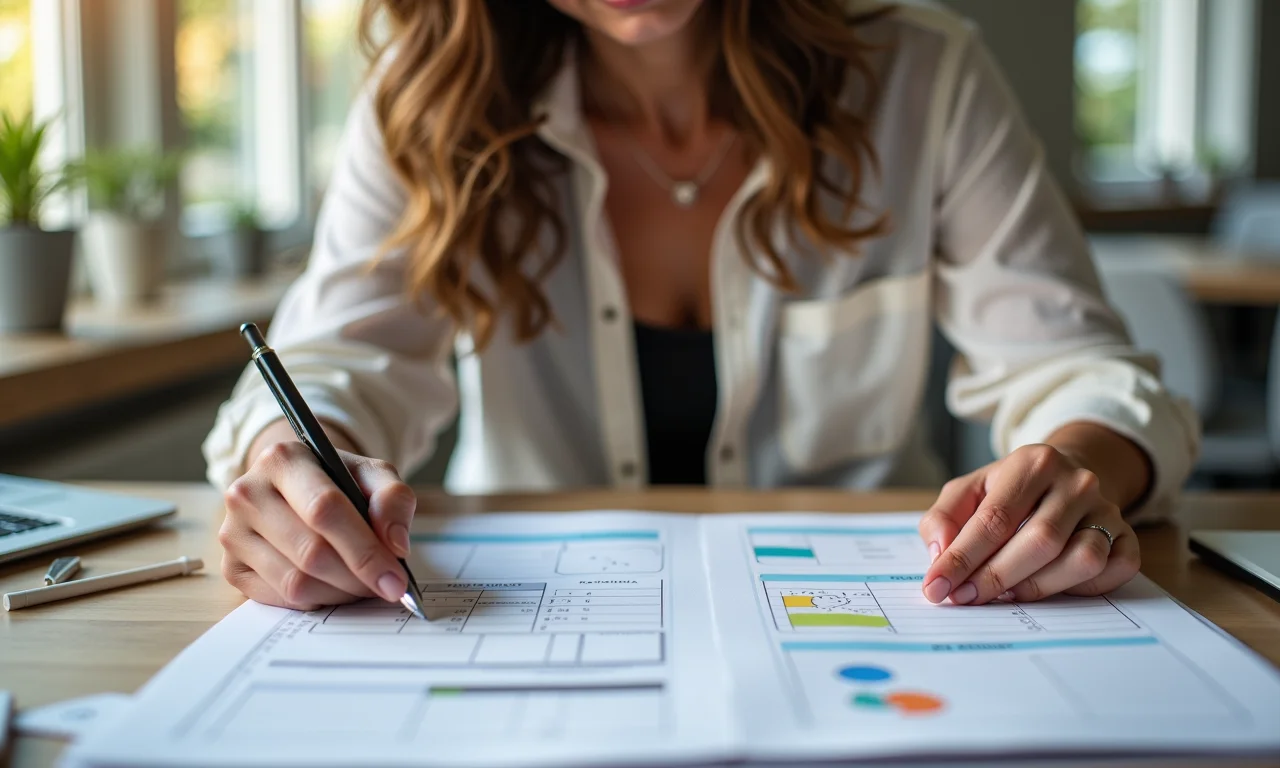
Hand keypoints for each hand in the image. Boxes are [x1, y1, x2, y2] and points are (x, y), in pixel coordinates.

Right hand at [218, 425, 416, 610]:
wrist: (295, 487)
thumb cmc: (336, 481)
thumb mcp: (371, 474)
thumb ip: (392, 498)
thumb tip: (395, 545)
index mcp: (283, 460)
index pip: (325, 510)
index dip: (365, 550)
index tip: (396, 580)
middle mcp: (247, 494)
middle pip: (311, 552)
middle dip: (357, 577)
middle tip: (386, 586)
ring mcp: (232, 533)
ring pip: (296, 583)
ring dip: (340, 593)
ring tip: (362, 583)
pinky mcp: (231, 568)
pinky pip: (280, 599)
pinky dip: (317, 601)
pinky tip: (333, 586)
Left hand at [918, 443, 1139, 604]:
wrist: (1064, 479)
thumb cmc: (1008, 492)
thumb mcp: (968, 491)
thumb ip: (944, 518)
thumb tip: (941, 552)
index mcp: (1033, 463)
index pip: (995, 518)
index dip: (963, 558)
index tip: (937, 587)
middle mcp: (1077, 482)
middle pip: (1039, 542)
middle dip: (995, 578)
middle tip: (964, 598)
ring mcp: (1108, 510)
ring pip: (1081, 560)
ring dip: (1038, 587)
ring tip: (1007, 593)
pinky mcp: (1129, 536)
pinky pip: (1113, 572)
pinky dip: (1082, 588)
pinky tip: (1051, 586)